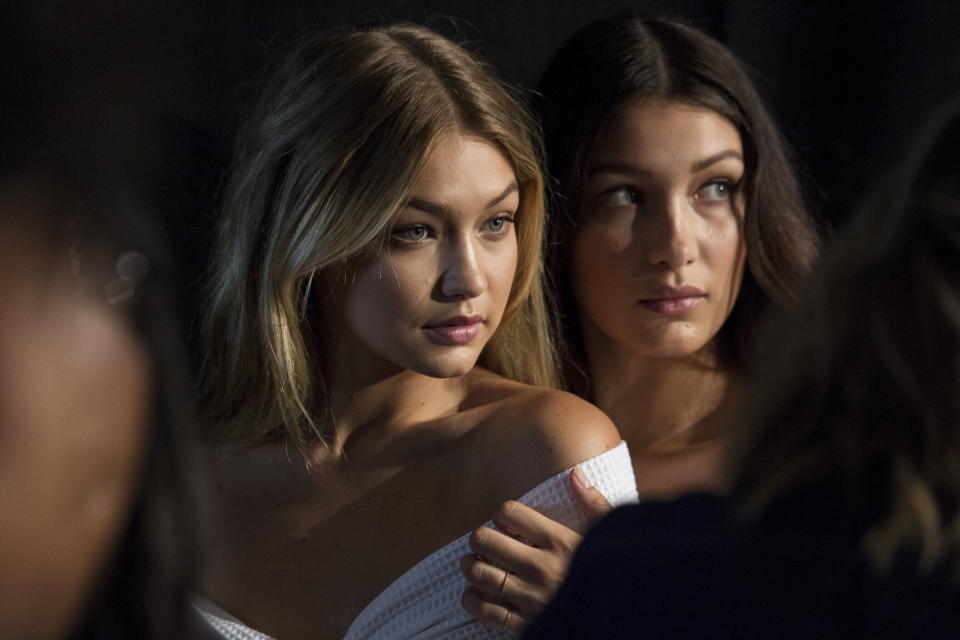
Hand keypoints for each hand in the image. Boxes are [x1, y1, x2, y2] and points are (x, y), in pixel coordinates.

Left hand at [460, 467, 612, 634]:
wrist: (623, 620)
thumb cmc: (615, 575)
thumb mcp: (611, 537)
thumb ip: (593, 504)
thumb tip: (575, 474)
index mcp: (560, 542)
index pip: (511, 513)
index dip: (502, 514)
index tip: (506, 522)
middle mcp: (542, 568)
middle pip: (486, 540)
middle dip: (479, 538)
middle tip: (483, 541)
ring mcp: (531, 598)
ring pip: (480, 573)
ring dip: (471, 566)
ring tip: (476, 563)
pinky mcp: (525, 626)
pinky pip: (485, 610)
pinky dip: (472, 599)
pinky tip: (476, 592)